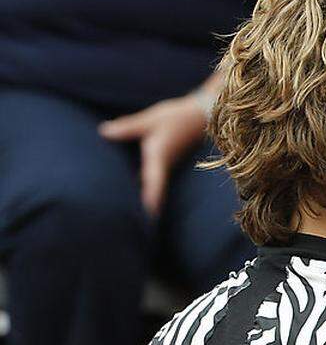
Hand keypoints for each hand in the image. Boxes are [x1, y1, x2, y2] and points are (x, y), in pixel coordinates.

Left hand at [98, 94, 208, 216]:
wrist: (202, 116)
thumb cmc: (178, 117)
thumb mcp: (151, 119)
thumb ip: (128, 127)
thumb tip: (104, 132)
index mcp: (159, 157)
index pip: (154, 183)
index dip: (150, 200)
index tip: (146, 218)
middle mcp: (164, 167)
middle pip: (152, 193)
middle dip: (144, 209)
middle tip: (133, 228)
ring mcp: (166, 168)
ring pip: (153, 189)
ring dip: (144, 201)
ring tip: (132, 219)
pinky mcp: (165, 165)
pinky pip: (154, 181)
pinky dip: (145, 190)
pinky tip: (133, 194)